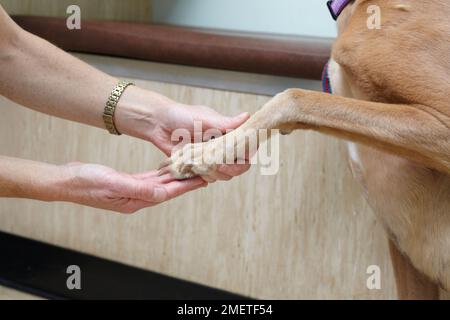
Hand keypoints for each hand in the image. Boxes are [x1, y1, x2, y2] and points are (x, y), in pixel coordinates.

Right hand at [61, 162, 206, 213]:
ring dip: (175, 177)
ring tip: (191, 169)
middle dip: (185, 181)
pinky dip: (160, 174)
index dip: (185, 186)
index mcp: (135, 200)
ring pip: (159, 183)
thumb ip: (137, 188)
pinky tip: (167, 168)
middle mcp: (137, 198)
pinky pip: (149, 179)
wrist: (66, 181)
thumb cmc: (86, 182)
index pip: (167, 192)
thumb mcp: (113, 182)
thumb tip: (160, 193)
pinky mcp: (127, 183)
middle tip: (203, 172)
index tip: (203, 179)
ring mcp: (132, 192)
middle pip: (167, 189)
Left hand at [115, 87, 250, 180]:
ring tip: (204, 164)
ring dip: (216, 173)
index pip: (246, 150)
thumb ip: (226, 123)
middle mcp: (221, 149)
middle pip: (238, 167)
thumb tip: (248, 116)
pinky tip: (196, 169)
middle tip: (220, 164)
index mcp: (227, 135)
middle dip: (231, 169)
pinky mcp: (197, 168)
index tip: (238, 157)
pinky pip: (206, 178)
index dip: (245, 156)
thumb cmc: (182, 115)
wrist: (158, 123)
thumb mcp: (205, 118)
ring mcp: (209, 159)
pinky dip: (204, 176)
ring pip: (223, 175)